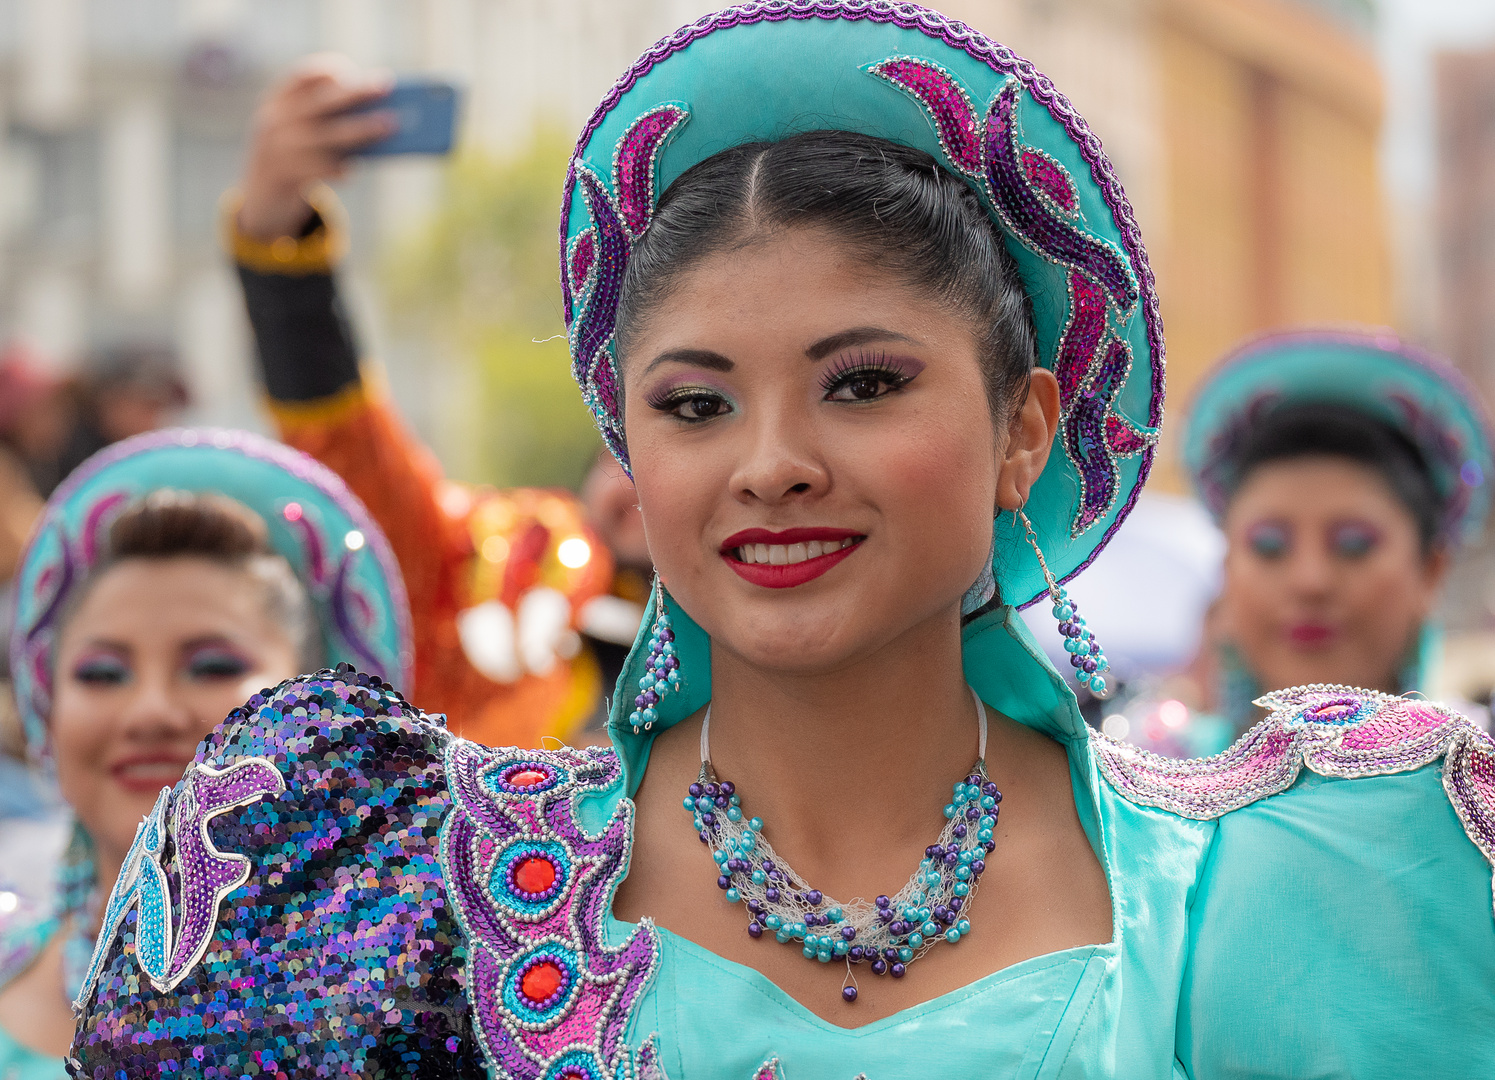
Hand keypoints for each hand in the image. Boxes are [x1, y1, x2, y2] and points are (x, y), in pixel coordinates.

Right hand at [236, 53, 394, 241]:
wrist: (260, 197)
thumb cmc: (295, 157)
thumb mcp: (299, 132)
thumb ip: (326, 120)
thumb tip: (379, 112)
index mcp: (276, 102)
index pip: (301, 76)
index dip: (326, 69)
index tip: (353, 70)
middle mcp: (274, 121)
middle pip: (320, 102)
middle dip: (355, 92)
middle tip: (386, 85)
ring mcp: (277, 149)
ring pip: (325, 136)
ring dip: (359, 130)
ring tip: (389, 126)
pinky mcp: (284, 176)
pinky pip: (318, 170)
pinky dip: (338, 168)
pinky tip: (352, 170)